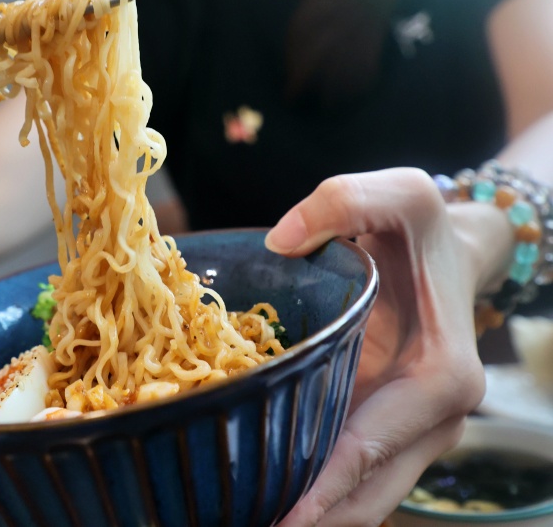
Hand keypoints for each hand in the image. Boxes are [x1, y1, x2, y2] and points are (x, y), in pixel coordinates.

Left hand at [266, 168, 486, 526]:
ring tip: (235, 517)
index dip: (320, 489)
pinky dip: (312, 494)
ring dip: (307, 515)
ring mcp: (413, 432)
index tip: (278, 518)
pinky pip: (350, 474)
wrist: (449, 248)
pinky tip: (260, 499)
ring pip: (360, 497)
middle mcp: (435, 420)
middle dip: (308, 519)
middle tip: (236, 524)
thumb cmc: (420, 226)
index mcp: (441, 377)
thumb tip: (279, 240)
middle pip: (366, 492)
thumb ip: (342, 201)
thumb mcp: (396, 192)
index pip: (369, 448)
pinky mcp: (389, 429)